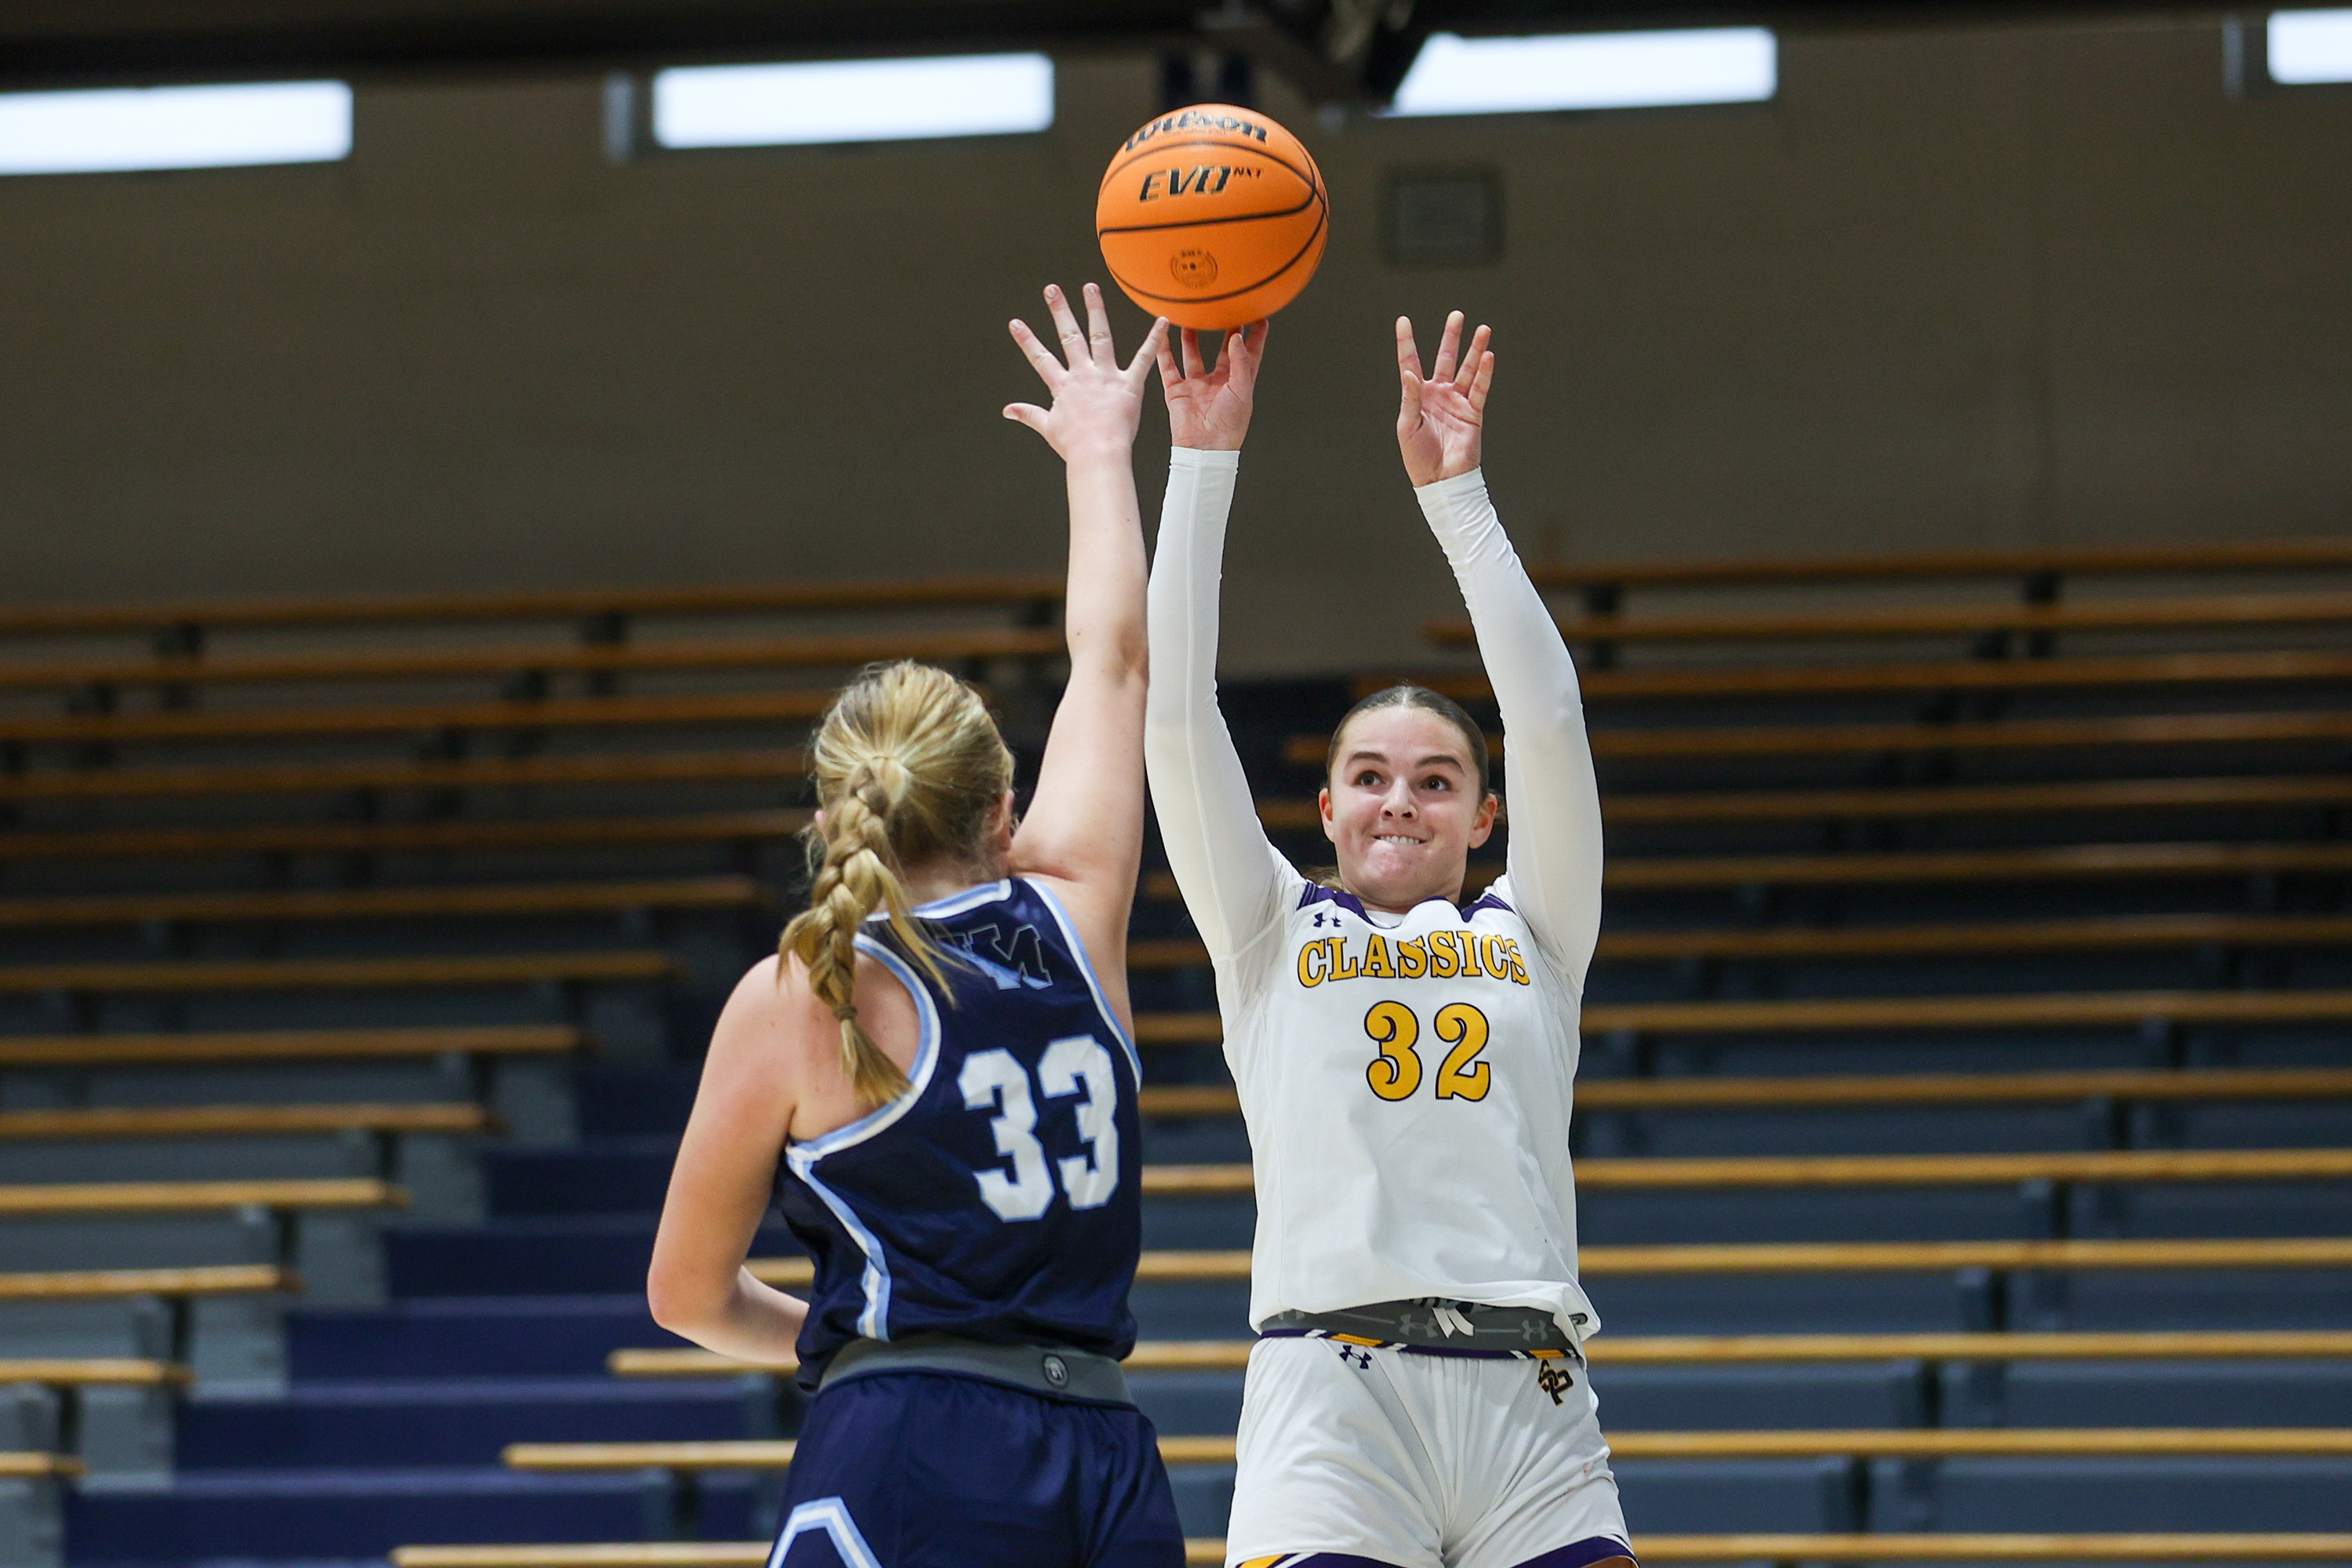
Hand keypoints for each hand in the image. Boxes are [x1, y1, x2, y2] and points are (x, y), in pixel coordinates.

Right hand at [1005, 284, 1167, 461]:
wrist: (1098, 454)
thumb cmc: (1076, 446)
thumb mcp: (1048, 428)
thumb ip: (1028, 414)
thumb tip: (1007, 411)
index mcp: (1064, 387)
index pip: (1041, 358)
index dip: (1027, 340)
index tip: (1016, 323)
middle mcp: (1083, 375)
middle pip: (1069, 337)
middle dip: (1059, 311)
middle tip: (1052, 290)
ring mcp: (1106, 377)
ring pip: (1100, 336)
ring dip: (1095, 310)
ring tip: (1090, 288)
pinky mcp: (1129, 384)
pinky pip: (1143, 358)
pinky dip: (1154, 340)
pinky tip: (1162, 321)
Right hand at [1153, 321, 1267, 450]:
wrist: (1206, 448)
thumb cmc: (1229, 426)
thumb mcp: (1242, 390)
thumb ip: (1241, 362)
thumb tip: (1237, 337)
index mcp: (1238, 383)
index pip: (1250, 354)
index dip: (1255, 335)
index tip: (1259, 316)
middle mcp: (1218, 382)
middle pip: (1221, 350)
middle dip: (1223, 330)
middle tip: (1224, 309)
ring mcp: (1197, 385)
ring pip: (1193, 354)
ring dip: (1192, 336)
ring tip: (1191, 316)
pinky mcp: (1178, 390)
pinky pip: (1168, 367)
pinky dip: (1163, 351)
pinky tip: (1162, 335)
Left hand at [1396, 310, 1492, 486]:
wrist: (1440, 480)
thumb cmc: (1418, 457)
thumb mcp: (1407, 426)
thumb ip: (1410, 398)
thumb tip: (1410, 373)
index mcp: (1417, 396)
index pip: (1411, 362)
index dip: (1406, 342)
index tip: (1403, 320)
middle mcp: (1438, 394)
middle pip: (1445, 359)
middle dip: (1451, 337)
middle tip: (1457, 315)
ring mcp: (1457, 402)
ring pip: (1467, 370)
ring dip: (1475, 350)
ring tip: (1483, 329)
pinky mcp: (1472, 413)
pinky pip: (1479, 390)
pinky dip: (1484, 374)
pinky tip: (1488, 356)